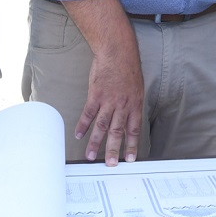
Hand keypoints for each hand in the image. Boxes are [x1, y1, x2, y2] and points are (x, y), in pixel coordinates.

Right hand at [79, 39, 144, 164]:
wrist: (118, 52)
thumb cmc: (128, 68)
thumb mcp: (137, 88)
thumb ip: (132, 105)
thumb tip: (128, 120)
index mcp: (134, 105)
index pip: (133, 130)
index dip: (132, 145)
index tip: (130, 159)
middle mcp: (122, 105)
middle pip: (117, 132)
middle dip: (113, 150)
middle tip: (110, 164)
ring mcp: (108, 101)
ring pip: (102, 126)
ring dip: (95, 142)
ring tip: (90, 156)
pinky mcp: (96, 95)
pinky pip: (88, 113)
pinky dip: (83, 125)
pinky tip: (78, 135)